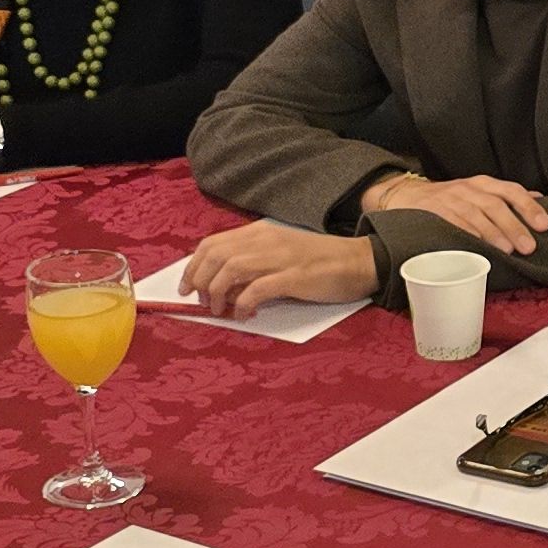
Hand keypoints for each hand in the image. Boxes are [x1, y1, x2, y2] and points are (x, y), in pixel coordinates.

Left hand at [182, 219, 379, 316]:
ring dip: (218, 293)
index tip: (187, 287)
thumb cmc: (320, 261)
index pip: (213, 243)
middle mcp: (266, 240)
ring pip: (231, 270)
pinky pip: (257, 289)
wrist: (359, 261)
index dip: (193, 266)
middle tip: (202, 302)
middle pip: (216, 256)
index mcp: (260, 232)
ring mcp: (280, 258)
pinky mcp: (294, 277)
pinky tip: (245, 315)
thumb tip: (226, 285)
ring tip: (220, 310)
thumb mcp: (281, 252)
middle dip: (200, 281)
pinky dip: (243, 304)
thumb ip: (254, 261)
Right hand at [361, 169, 547, 256]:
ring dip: (493, 232)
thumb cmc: (450, 199)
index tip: (544, 225)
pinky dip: (465, 233)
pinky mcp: (433, 211)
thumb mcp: (478, 193)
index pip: (511, 191)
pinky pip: (451, 221)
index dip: (529, 207)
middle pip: (496, 205)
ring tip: (507, 250)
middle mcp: (468, 189)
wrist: (405, 194)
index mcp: (483, 184)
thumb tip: (540, 200)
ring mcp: (450, 199)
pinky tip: (477, 245)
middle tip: (528, 246)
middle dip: (514, 225)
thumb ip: (507, 198)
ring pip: (475, 214)